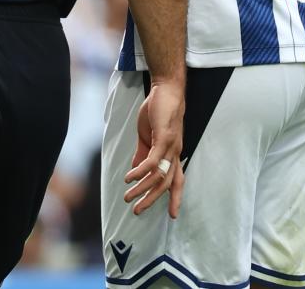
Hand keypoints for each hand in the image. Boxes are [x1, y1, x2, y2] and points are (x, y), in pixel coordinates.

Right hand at [123, 77, 185, 217]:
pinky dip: (141, 171)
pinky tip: (130, 177)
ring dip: (142, 188)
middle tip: (138, 211)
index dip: (175, 197)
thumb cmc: (158, 111)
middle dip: (152, 199)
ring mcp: (171, 147)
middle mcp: (175, 153)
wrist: (166, 90)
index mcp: (173, 154)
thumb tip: (136, 170)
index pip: (176, 180)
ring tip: (128, 196)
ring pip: (158, 175)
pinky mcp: (163, 138)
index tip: (172, 215)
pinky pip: (152, 161)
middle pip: (166, 184)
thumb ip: (143, 154)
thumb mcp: (149, 137)